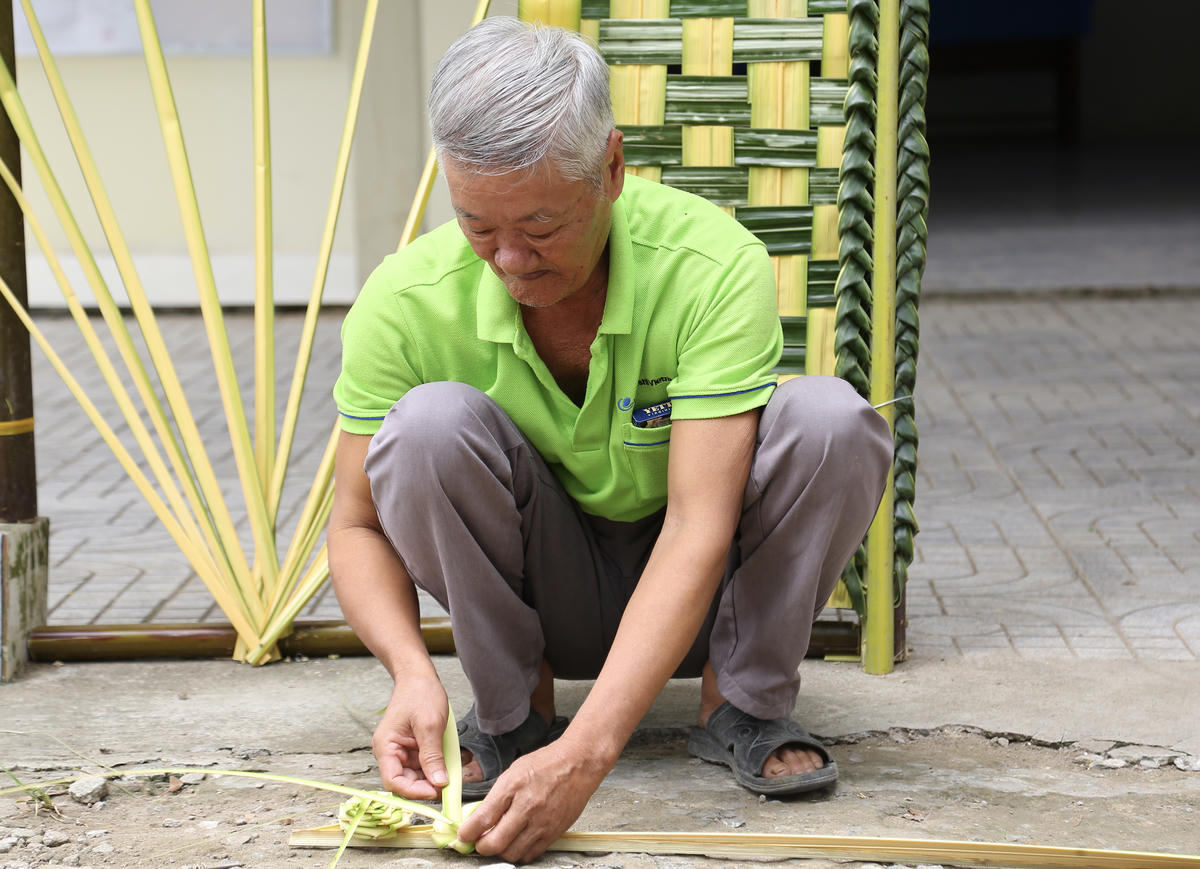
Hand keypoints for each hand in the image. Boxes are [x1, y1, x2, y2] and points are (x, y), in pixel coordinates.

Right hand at [373, 676, 450, 800]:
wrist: (419, 676)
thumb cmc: (419, 693)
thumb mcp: (430, 725)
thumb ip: (433, 756)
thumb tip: (438, 783)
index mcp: (386, 747)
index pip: (393, 781)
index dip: (414, 791)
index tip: (435, 792)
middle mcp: (390, 752)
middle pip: (405, 782)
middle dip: (426, 786)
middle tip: (448, 786)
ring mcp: (402, 751)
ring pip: (416, 776)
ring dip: (432, 777)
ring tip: (451, 773)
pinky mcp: (413, 748)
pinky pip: (423, 765)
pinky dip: (436, 767)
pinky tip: (448, 764)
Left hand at [456, 731, 607, 862]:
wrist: (577, 764)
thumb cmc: (546, 764)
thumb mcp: (513, 772)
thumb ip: (496, 797)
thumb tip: (479, 819)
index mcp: (513, 787)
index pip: (483, 818)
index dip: (467, 833)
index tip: (463, 836)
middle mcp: (527, 808)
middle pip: (495, 843)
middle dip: (481, 847)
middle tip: (479, 842)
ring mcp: (542, 823)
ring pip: (512, 854)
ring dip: (500, 852)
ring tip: (499, 841)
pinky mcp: (553, 833)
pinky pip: (530, 855)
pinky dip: (519, 853)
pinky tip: (516, 842)